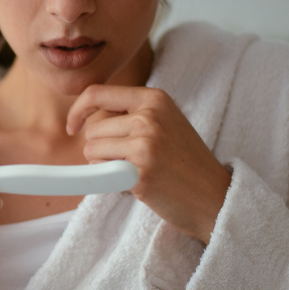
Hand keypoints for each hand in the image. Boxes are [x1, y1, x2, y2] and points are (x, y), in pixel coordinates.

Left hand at [66, 86, 229, 243]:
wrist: (214, 196)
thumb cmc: (185, 162)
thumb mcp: (165, 122)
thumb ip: (132, 112)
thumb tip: (87, 113)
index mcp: (154, 98)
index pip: (97, 93)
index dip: (78, 110)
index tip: (73, 126)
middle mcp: (149, 117)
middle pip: (93, 130)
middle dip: (102, 149)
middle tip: (130, 161)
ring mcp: (145, 144)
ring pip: (92, 151)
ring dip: (104, 165)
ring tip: (135, 171)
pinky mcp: (140, 172)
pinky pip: (101, 172)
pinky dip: (110, 181)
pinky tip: (136, 184)